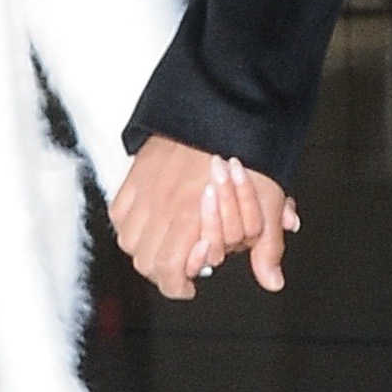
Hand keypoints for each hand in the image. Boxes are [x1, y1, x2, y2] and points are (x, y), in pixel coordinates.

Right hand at [108, 136, 299, 301]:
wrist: (224, 106)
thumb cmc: (246, 151)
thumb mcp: (268, 202)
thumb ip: (267, 246)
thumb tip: (272, 281)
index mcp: (192, 217)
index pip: (168, 270)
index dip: (176, 286)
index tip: (187, 285)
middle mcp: (162, 207)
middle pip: (146, 261)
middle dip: (163, 271)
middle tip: (180, 268)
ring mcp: (145, 191)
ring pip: (129, 240)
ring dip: (146, 249)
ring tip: (165, 246)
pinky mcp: (135, 174)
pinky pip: (119, 212)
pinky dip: (129, 224)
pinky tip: (148, 222)